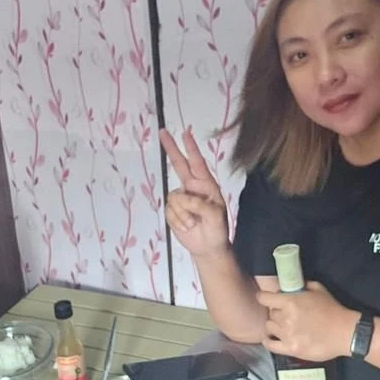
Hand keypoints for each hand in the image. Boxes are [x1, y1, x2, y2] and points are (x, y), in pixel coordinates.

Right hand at [160, 126, 229, 257]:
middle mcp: (192, 188)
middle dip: (171, 148)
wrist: (208, 247)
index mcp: (206, 185)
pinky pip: (169, 211)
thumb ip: (199, 204)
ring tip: (194, 224)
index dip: (191, 148)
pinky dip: (178, 221)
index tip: (185, 133)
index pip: (197, 163)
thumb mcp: (215, 215)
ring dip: (183, 214)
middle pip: (179, 164)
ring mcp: (181, 199)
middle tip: (163, 132)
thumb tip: (181, 198)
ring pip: (173, 198)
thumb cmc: (217, 229)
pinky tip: (187, 227)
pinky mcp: (173, 211)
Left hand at [257, 281, 358, 361]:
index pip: (265, 298)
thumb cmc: (333, 309)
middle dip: (276, 311)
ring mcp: (287, 335)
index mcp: (290, 302)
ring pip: (269, 328)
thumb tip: (291, 285)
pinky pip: (270, 345)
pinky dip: (268, 341)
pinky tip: (271, 338)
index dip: (264, 297)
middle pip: (270, 313)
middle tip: (285, 313)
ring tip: (283, 326)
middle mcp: (285, 318)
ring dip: (275, 325)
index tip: (265, 298)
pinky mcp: (291, 349)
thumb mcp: (318, 289)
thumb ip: (302, 285)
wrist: (344, 332)